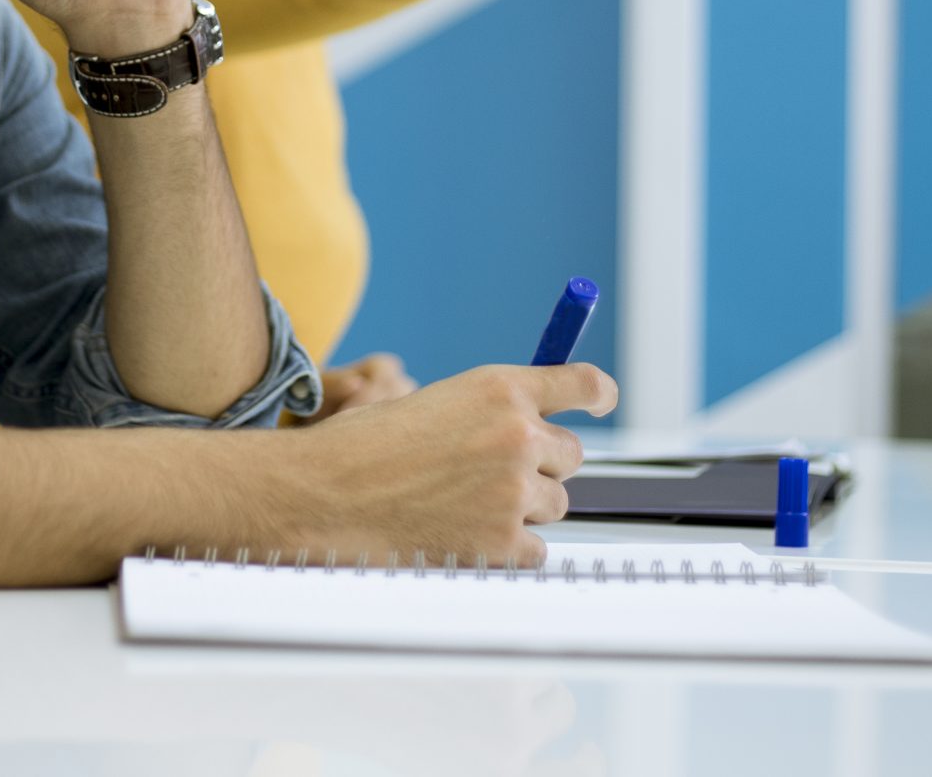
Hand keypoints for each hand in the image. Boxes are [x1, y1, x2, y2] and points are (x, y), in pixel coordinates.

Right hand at [266, 363, 616, 566]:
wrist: (328, 492)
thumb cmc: (368, 447)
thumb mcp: (435, 402)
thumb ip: (490, 411)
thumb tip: (535, 431)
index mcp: (500, 388)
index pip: (580, 383)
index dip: (598, 392)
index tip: (602, 399)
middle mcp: (518, 434)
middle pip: (570, 454)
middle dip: (541, 464)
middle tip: (491, 474)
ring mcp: (515, 490)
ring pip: (556, 503)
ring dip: (524, 507)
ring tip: (465, 504)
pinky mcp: (504, 540)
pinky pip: (537, 548)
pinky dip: (510, 547)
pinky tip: (467, 535)